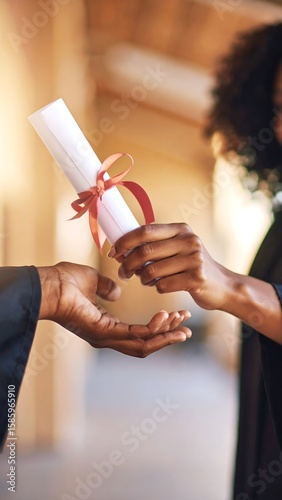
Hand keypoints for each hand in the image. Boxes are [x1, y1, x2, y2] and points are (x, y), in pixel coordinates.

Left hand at [37, 261, 190, 357]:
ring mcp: (105, 337)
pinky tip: (167, 319)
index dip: (158, 327)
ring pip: (144, 344)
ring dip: (166, 336)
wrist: (48, 284)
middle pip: (145, 344)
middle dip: (168, 335)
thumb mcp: (91, 280)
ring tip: (183, 326)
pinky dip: (154, 330)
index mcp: (104, 325)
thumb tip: (117, 292)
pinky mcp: (104, 333)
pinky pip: (135, 335)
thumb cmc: (63, 280)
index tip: (176, 316)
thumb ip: (106, 286)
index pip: (137, 332)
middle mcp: (107, 336)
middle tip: (187, 328)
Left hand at [110, 224, 281, 342]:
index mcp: (181, 229)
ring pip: (151, 271)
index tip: (113, 252)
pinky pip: (163, 285)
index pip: (145, 231)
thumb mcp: (178, 248)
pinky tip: (162, 286)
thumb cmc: (192, 267)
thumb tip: (121, 250)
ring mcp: (194, 259)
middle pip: (145, 251)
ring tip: (145, 281)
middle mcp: (188, 240)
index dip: (125, 241)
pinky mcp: (197, 278)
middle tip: (123, 273)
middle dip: (128, 264)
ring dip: (142, 279)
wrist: (223, 286)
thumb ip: (155, 246)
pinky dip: (157, 288)